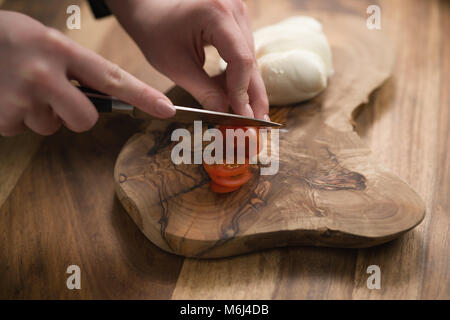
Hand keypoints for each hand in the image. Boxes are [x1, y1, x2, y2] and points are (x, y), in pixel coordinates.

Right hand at [0, 11, 174, 136]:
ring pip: (51, 127)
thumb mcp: (48, 41)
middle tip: (56, 96)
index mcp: (61, 49)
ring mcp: (21, 96)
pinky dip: (16, 118)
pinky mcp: (2, 115)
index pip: (112, 78)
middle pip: (85, 119)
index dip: (143, 96)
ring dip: (40, 113)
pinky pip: (22, 130)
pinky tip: (5, 96)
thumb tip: (105, 98)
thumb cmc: (11, 38)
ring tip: (21, 88)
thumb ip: (77, 68)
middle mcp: (44, 73)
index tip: (166, 109)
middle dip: (76, 115)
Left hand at [107, 0, 268, 119]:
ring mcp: (237, 12)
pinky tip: (232, 94)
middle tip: (257, 122)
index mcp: (216, 13)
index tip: (243, 117)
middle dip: (253, 94)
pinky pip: (242, 52)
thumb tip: (224, 114)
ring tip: (241, 112)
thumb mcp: (176, 66)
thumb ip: (203, 91)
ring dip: (245, 87)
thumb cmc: (155, 31)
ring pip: (249, 58)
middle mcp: (233, 9)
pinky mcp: (236, 20)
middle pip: (250, 59)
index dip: (242, 92)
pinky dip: (237, 74)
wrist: (148, 8)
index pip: (240, 59)